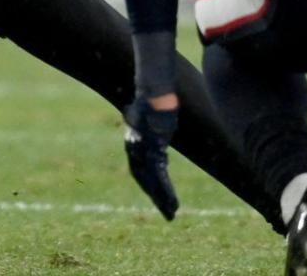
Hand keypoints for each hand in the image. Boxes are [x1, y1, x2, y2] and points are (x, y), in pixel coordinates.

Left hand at [123, 99, 178, 219]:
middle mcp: (136, 150)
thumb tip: (138, 124)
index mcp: (134, 144)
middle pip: (144, 179)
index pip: (139, 170)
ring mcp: (144, 151)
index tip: (157, 197)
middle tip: (167, 213)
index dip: (148, 185)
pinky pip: (158, 175)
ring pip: (152, 181)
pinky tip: (170, 200)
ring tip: (171, 212)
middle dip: (155, 197)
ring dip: (161, 198)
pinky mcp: (154, 149)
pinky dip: (164, 189)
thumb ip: (141, 125)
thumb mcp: (143, 115)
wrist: (153, 92)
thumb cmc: (149, 100)